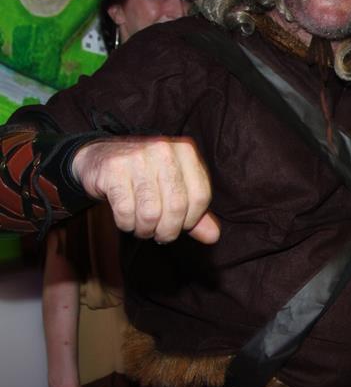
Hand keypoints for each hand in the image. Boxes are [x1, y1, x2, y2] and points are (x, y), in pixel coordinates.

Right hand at [72, 137, 219, 243]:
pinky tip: (127, 219)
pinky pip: (125, 211)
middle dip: (168, 230)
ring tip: (143, 227)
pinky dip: (126, 224)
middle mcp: (164, 150)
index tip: (181, 225)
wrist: (100, 158)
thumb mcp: (175, 189)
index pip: (200, 196)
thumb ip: (196, 212)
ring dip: (146, 229)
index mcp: (186, 151)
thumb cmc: (146, 177)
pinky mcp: (113, 169)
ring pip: (150, 212)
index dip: (191, 220)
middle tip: (160, 234)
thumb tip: (213, 236)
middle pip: (177, 206)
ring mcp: (138, 157)